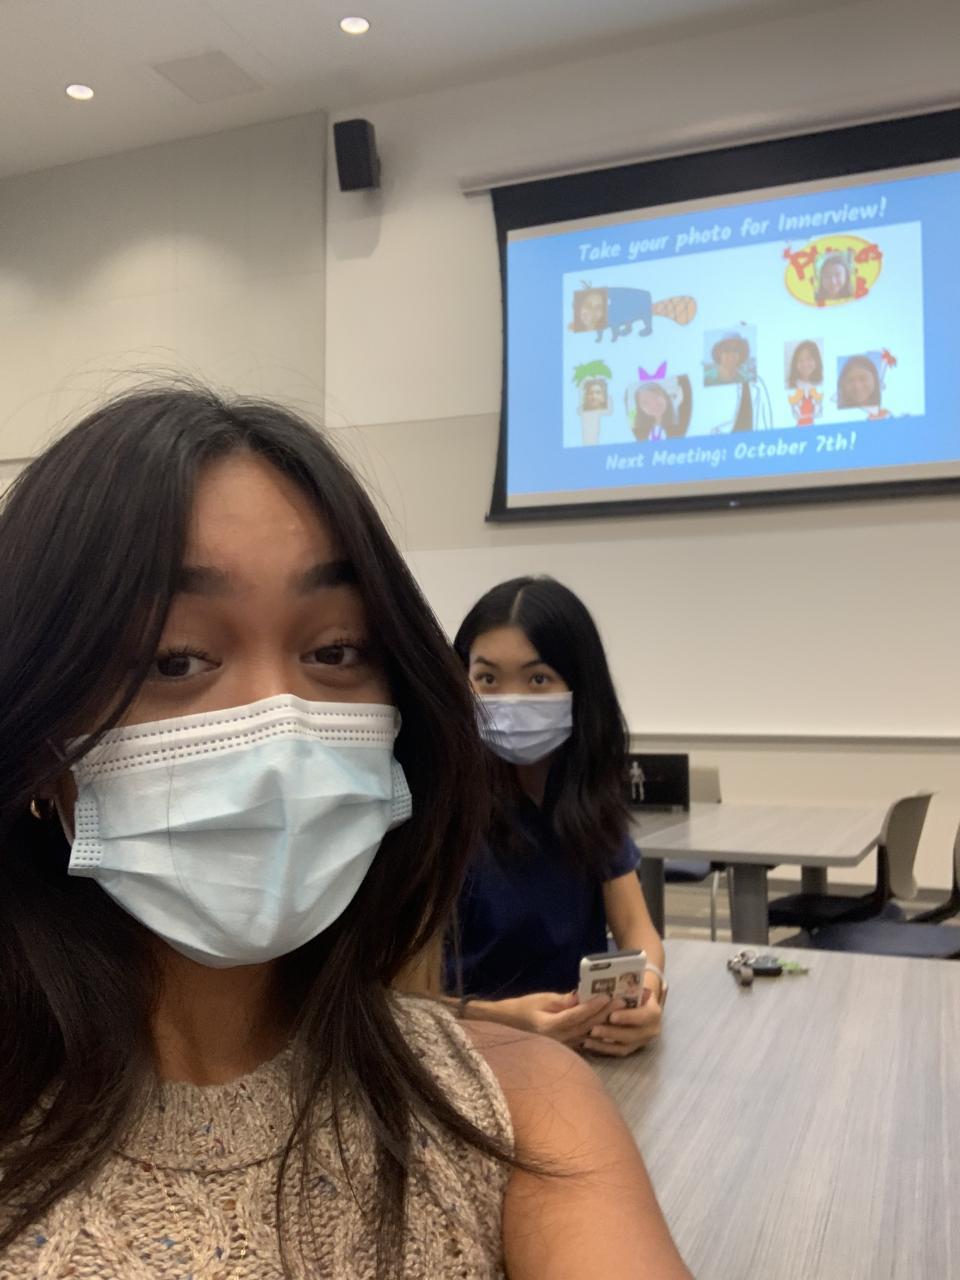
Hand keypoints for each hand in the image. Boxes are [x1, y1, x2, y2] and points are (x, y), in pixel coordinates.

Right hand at [498, 990, 613, 1045]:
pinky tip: (610, 1022)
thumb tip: (580, 996)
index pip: (577, 1015)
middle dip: (605, 1013)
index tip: (607, 996)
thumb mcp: (542, 999)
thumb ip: (563, 1001)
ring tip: (619, 1011)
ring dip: (605, 1022)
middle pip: (587, 1026)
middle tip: (622, 1001)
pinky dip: (597, 1030)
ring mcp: (563, 1046)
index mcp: (551, 1027)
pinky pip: (585, 1039)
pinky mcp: (566, 1047)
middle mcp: (559, 1040)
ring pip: (589, 1034)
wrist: (510, 1025)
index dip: (592, 1006)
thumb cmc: (525, 1008)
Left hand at [582, 987, 661, 1056]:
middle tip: (593, 1029)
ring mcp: (642, 1041)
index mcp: (654, 1012)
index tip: (611, 1016)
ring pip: (623, 1046)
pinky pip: (616, 1052)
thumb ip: (623, 989)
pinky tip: (587, 1043)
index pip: (644, 1016)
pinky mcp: (632, 1049)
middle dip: (611, 1033)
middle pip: (632, 1035)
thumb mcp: (633, 987)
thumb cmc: (633, 991)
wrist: (639, 1002)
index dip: (628, 1017)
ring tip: (587, 1037)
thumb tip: (604, 989)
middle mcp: (651, 1029)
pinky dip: (602, 1048)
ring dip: (604, 1043)